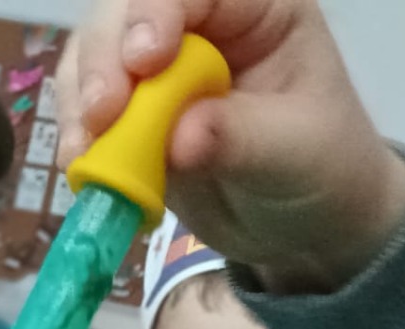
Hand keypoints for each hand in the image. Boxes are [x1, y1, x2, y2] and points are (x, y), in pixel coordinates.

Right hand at [56, 0, 404, 293]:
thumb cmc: (325, 172)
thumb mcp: (297, 154)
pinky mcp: (133, 111)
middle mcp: (200, 22)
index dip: (156, 11)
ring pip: (96, 52)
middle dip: (106, 58)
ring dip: (81, 98)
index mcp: (254, 6)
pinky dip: (79, 133)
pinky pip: (88, 105)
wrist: (311, 229)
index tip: (145, 61)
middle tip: (103, 115)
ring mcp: (160, 65)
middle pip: (127, 10)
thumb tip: (179, 139)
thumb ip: (241, 139)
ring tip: (86, 152)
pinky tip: (83, 165)